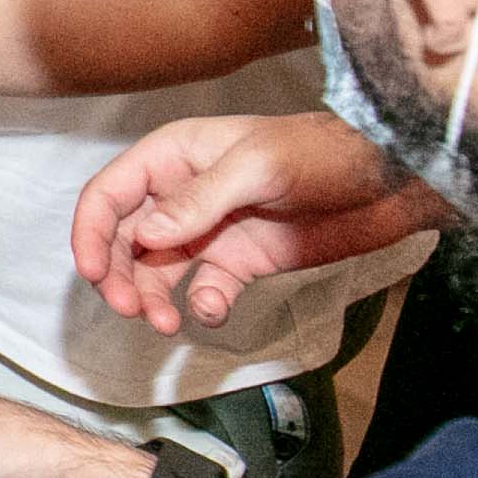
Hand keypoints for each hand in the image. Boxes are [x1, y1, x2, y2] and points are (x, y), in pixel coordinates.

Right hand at [71, 107, 444, 338]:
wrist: (386, 182)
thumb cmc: (321, 154)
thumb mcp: (258, 166)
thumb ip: (198, 200)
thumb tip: (145, 234)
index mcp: (174, 157)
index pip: (110, 194)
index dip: (91, 234)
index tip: (94, 275)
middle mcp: (183, 194)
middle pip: (124, 239)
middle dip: (118, 276)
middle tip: (131, 309)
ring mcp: (211, 230)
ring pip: (156, 271)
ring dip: (151, 298)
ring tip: (164, 323)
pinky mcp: (240, 261)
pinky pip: (203, 289)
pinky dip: (201, 304)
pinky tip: (214, 308)